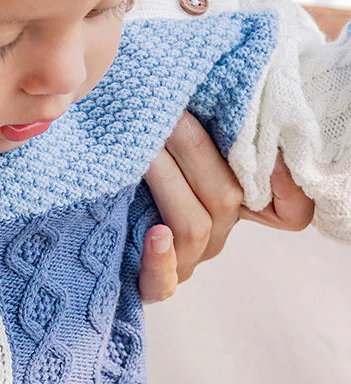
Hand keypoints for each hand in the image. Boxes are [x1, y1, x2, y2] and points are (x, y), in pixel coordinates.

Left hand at [139, 113, 313, 301]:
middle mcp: (218, 232)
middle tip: (165, 112)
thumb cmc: (139, 174)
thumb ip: (197, 133)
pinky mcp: (155, 285)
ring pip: (195, 226)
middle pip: (227, 196)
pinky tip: (154, 234)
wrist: (92, 228)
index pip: (290, 210)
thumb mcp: (170, 150)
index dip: (291, 188)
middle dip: (192, 148)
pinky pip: (163, 281)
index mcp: (234, 202)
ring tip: (143, 152)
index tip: (274, 148)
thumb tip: (212, 98)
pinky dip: (159, 257)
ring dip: (167, 182)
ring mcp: (188, 260)